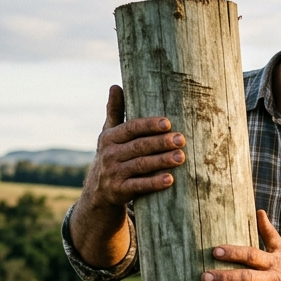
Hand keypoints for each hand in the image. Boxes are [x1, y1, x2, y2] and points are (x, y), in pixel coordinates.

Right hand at [81, 85, 187, 209]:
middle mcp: (109, 155)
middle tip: (181, 139)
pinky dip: (154, 183)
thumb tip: (115, 85)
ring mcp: (113, 174)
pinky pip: (138, 186)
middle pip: (139, 146)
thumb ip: (115, 112)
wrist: (98, 194)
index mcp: (109, 138)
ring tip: (181, 157)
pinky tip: (170, 179)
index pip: (131, 128)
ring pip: (140, 165)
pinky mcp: (118, 192)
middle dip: (161, 143)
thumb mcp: (109, 135)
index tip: (167, 123)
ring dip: (162, 161)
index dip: (149, 125)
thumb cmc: (112, 157)